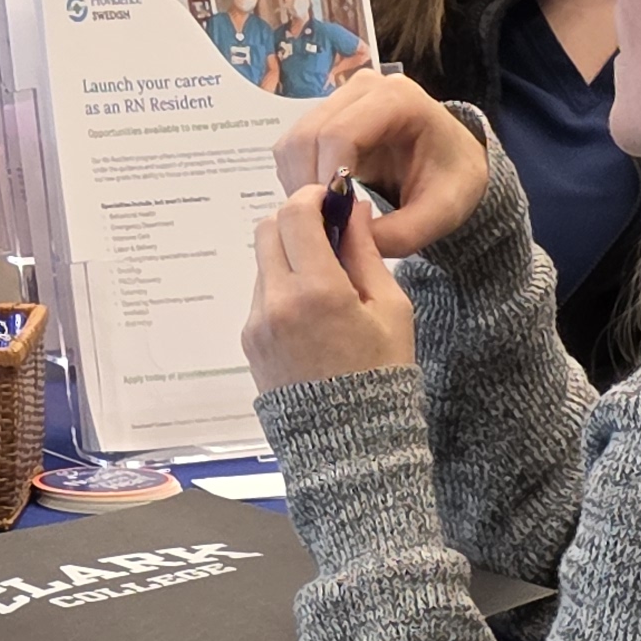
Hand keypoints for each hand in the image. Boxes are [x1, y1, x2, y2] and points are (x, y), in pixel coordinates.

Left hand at [243, 183, 417, 393]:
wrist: (351, 444)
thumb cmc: (383, 375)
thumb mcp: (390, 309)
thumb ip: (365, 253)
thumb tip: (352, 211)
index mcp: (317, 291)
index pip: (295, 215)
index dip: (311, 197)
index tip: (330, 199)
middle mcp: (277, 303)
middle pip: (267, 229)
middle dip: (295, 221)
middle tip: (326, 232)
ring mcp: (257, 323)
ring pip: (263, 261)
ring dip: (289, 255)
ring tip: (324, 280)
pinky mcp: (249, 341)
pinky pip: (260, 295)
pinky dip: (282, 286)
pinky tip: (311, 310)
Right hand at [268, 68, 487, 257]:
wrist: (453, 161)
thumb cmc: (453, 179)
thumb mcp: (442, 213)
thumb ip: (400, 233)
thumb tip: (344, 240)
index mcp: (397, 99)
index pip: (339, 134)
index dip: (327, 179)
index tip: (334, 219)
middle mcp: (363, 88)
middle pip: (308, 135)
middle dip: (309, 187)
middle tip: (324, 226)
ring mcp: (340, 98)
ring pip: (292, 142)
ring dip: (298, 185)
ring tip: (325, 216)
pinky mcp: (324, 115)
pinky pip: (292, 148)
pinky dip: (297, 179)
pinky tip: (323, 201)